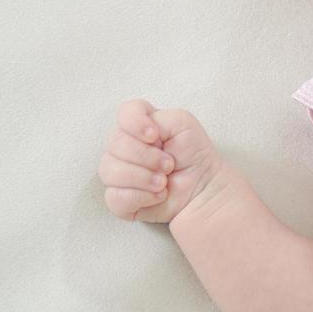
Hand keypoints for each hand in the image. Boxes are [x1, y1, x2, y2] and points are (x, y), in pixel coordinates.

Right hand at [99, 99, 222, 223]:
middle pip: (115, 142)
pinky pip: (115, 196)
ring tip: (164, 182)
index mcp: (140, 125)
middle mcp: (125, 146)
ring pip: (109, 170)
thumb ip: (159, 118)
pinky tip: (157, 195)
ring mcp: (118, 172)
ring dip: (143, 177)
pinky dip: (141, 197)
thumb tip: (140, 137)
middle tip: (169, 165)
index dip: (136, 123)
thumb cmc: (193, 156)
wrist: (203, 191)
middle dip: (146, 156)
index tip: (155, 136)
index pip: (125, 113)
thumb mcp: (183, 124)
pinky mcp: (118, 198)